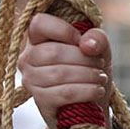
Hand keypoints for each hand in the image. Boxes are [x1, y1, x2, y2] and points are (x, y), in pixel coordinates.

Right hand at [19, 13, 111, 128]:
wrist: (91, 104)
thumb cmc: (90, 70)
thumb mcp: (99, 50)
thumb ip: (97, 38)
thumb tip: (86, 44)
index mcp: (38, 39)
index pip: (39, 23)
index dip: (64, 30)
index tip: (81, 40)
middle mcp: (28, 58)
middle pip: (54, 52)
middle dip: (84, 58)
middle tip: (100, 64)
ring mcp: (31, 81)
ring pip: (60, 74)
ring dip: (88, 75)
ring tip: (101, 78)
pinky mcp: (40, 101)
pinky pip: (64, 93)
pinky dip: (86, 91)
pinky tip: (98, 90)